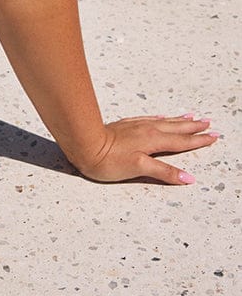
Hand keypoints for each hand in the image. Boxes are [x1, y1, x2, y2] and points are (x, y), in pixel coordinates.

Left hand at [70, 114, 218, 183]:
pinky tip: (161, 117)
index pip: (181, 141)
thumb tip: (187, 177)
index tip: (212, 137)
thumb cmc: (108, 160)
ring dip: (179, 121)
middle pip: (176, 128)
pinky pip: (150, 118)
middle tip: (208, 123)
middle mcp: (147, 130)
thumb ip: (164, 171)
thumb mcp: (139, 168)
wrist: (84, 144)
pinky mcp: (126, 125)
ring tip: (192, 117)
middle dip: (193, 128)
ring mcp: (136, 126)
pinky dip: (161, 118)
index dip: (198, 141)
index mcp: (153, 140)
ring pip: (164, 121)